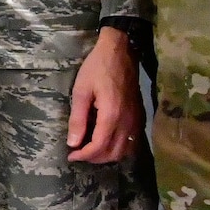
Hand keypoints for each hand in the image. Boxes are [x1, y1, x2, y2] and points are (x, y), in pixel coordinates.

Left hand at [67, 26, 142, 163]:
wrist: (120, 52)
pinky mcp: (139, 116)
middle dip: (94, 158)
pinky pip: (132, 141)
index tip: (71, 155)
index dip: (83, 156)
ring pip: (125, 151)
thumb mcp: (81, 91)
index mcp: (111, 116)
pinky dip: (119, 148)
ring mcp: (136, 120)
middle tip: (78, 152)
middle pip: (113, 153)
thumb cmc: (97, 68)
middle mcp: (127, 122)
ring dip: (107, 155)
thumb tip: (73, 143)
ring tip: (91, 149)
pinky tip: (107, 141)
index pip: (99, 147)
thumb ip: (77, 119)